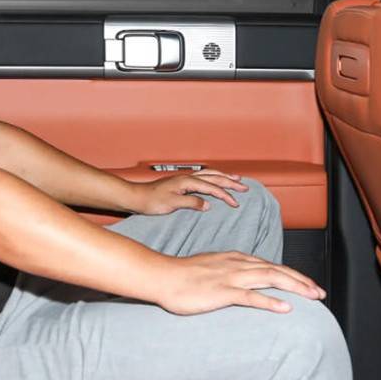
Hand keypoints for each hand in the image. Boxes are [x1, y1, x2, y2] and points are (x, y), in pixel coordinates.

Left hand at [130, 170, 248, 214]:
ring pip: (209, 175)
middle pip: (214, 177)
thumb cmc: (151, 201)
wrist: (136, 197)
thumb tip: (208, 204)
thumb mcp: (172, 204)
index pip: (212, 187)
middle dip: (230, 182)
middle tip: (245, 187)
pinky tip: (215, 182)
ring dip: (223, 177)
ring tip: (235, 179)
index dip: (226, 195)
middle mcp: (187, 178)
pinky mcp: (181, 183)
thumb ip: (191, 203)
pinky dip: (213, 178)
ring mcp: (184, 179)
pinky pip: (202, 178)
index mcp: (187, 182)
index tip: (236, 203)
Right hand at [154, 251, 326, 313]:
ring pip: (270, 279)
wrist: (162, 276)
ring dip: (295, 287)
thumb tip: (241, 281)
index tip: (308, 284)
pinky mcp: (221, 292)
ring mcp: (230, 278)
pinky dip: (270, 302)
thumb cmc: (182, 275)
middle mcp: (237, 265)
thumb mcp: (211, 268)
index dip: (292, 274)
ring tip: (313, 297)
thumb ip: (228, 271)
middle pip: (276, 270)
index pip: (270, 265)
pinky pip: (250, 297)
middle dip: (301, 281)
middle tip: (320, 293)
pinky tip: (285, 309)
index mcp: (235, 259)